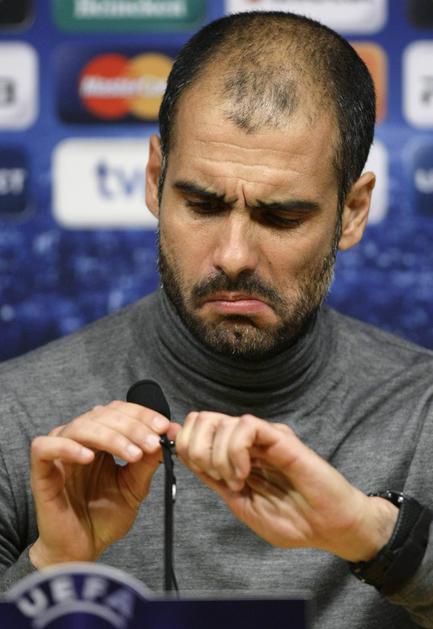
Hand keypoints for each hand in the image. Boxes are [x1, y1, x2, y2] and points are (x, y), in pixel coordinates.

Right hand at [30, 401, 179, 567]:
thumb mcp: (134, 486)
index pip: (119, 412)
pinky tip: (89, 458)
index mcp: (100, 439)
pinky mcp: (41, 471)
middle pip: (102, 416)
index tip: (164, 427)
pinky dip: (68, 447)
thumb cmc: (104, 516)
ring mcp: (59, 453)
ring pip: (80, 427)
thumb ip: (148, 461)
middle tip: (153, 442)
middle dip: (132, 427)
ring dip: (111, 436)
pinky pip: (45, 447)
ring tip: (133, 453)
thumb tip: (168, 434)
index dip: (142, 415)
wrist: (82, 549)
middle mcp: (79, 440)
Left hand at [174, 412, 397, 561]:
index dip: (183, 443)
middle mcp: (247, 439)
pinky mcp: (281, 437)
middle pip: (202, 419)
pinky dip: (235, 450)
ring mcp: (264, 437)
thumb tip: (182, 454)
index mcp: (235, 453)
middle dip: (197, 449)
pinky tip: (245, 473)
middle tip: (218, 478)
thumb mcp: (240, 504)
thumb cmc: (293, 519)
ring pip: (220, 422)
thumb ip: (213, 478)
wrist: (331, 527)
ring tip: (238, 481)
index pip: (196, 429)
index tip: (195, 468)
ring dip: (218, 456)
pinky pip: (247, 425)